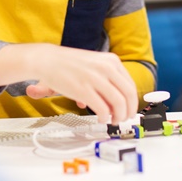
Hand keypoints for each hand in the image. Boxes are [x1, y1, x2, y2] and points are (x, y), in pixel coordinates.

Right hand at [0, 44, 137, 123]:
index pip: (130, 85)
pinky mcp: (84, 90)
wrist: (48, 60)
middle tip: (125, 118)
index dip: (133, 101)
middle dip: (129, 110)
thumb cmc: (70, 63)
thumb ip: (107, 80)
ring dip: (119, 116)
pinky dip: (105, 117)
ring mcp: (96, 78)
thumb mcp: (95, 65)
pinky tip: (102, 119)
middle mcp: (107, 68)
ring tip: (113, 120)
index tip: (130, 109)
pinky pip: (102, 108)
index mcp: (112, 60)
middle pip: (129, 94)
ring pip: (119, 103)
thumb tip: (114, 101)